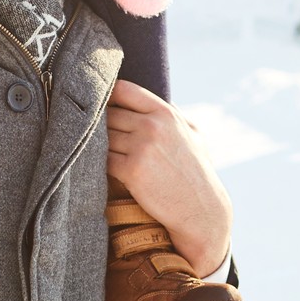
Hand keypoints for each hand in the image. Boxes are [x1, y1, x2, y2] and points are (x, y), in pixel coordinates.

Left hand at [105, 80, 231, 275]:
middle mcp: (152, 126)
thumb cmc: (197, 172)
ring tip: (101, 152)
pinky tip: (107, 168)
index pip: (124, 90)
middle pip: (110, 115)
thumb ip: (175, 114)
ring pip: (104, 137)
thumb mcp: (193, 134)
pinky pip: (104, 160)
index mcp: (165, 113)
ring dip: (99, 145)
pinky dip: (101, 163)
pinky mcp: (131, 171)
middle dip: (103, 125)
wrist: (200, 210)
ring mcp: (141, 148)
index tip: (104, 106)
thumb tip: (160, 98)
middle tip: (99, 135)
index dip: (109, 96)